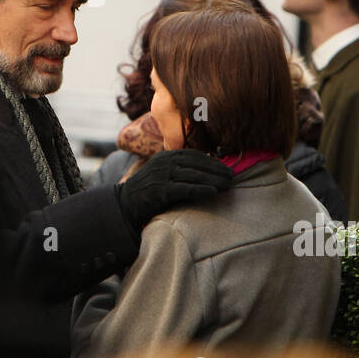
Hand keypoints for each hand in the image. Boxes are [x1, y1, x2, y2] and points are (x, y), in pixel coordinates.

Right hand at [115, 149, 231, 232]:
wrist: (126, 202)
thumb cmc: (147, 189)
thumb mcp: (160, 172)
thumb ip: (177, 168)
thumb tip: (202, 170)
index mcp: (165, 155)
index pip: (193, 155)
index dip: (212, 160)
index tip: (225, 167)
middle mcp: (164, 162)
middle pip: (197, 164)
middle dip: (217, 169)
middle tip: (232, 176)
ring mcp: (162, 176)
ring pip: (194, 175)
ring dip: (214, 179)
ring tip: (228, 184)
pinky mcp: (162, 191)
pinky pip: (186, 189)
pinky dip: (202, 189)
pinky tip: (214, 192)